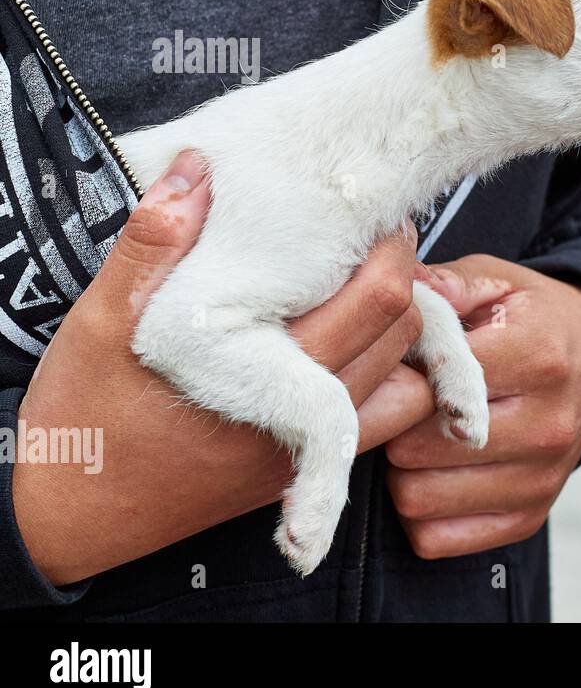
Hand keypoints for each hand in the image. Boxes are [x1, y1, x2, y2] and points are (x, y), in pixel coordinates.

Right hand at [13, 151, 434, 585]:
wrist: (67, 518)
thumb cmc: (79, 415)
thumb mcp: (98, 320)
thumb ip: (151, 245)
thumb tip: (195, 169)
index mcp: (261, 372)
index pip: (376, 302)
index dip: (391, 249)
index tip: (373, 215)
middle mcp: (298, 420)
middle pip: (403, 335)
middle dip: (402, 279)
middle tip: (374, 240)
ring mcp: (304, 452)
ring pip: (406, 384)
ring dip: (401, 336)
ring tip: (365, 292)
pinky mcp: (299, 472)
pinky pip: (377, 426)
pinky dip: (386, 383)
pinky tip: (348, 350)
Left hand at [386, 255, 580, 558]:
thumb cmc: (534, 320)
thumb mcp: (499, 283)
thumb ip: (449, 284)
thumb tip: (400, 285)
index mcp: (540, 357)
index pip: (439, 385)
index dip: (397, 374)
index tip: (390, 364)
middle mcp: (548, 425)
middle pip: (418, 447)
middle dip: (392, 424)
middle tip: (392, 403)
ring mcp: (542, 479)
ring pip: (418, 498)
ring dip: (400, 471)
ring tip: (412, 436)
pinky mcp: (529, 518)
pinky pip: (435, 538)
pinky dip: (419, 511)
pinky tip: (431, 473)